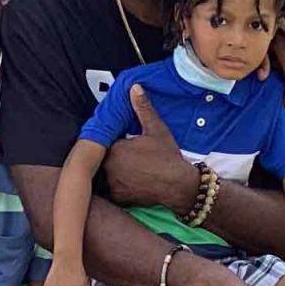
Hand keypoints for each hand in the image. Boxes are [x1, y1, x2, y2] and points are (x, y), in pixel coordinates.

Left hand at [104, 85, 198, 214]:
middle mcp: (108, 167)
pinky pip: (112, 190)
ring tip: (131, 169)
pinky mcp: (118, 198)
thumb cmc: (167, 156)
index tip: (126, 142)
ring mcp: (112, 184)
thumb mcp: (156, 130)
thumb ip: (142, 109)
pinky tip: (131, 181)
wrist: (180, 186)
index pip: (106, 142)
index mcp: (114, 149)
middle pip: (104, 158)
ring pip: (106, 174)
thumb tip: (134, 87)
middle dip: (113, 156)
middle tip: (132, 157)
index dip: (116, 142)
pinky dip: (118, 186)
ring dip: (113, 172)